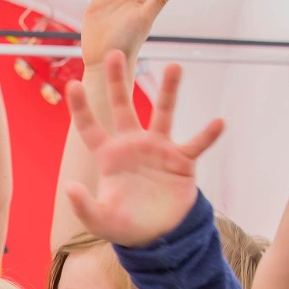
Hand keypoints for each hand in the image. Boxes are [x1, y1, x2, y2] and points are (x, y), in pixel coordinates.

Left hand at [61, 54, 221, 246]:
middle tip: (114, 53)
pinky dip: (207, 135)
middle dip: (118, 81)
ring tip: (174, 66)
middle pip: (123, 107)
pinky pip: (196, 144)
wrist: (158, 236)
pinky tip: (219, 123)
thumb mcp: (100, 220)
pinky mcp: (182, 162)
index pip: (90, 128)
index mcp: (109, 156)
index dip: (81, 109)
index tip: (71, 86)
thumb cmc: (125, 225)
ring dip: (169, 91)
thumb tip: (70, 188)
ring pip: (163, 114)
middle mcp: (133, 146)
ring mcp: (159, 150)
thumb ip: (84, 206)